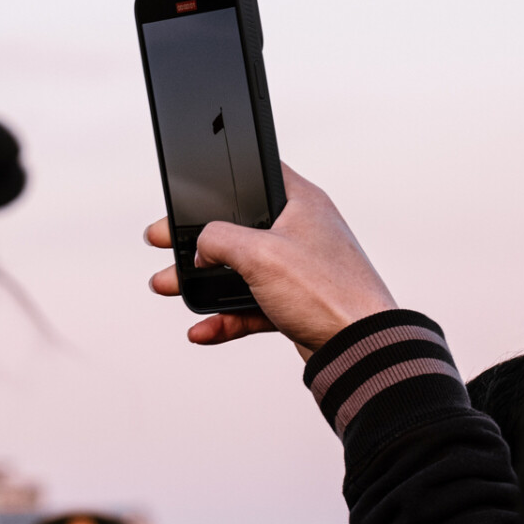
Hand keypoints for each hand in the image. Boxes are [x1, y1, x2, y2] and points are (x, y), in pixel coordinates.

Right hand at [145, 164, 395, 353]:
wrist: (359, 347)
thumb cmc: (328, 292)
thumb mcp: (260, 253)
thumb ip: (219, 239)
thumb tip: (202, 247)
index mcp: (300, 203)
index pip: (255, 175)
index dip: (217, 182)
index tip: (186, 194)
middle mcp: (300, 231)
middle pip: (236, 227)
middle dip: (194, 240)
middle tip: (163, 240)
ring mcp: (297, 269)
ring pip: (239, 270)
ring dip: (202, 281)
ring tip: (168, 285)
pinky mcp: (295, 302)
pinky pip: (251, 305)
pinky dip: (225, 316)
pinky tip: (202, 328)